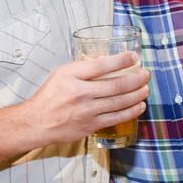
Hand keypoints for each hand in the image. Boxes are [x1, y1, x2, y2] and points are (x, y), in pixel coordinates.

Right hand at [20, 52, 148, 147]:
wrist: (37, 122)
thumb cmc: (49, 96)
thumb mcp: (61, 73)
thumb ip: (83, 67)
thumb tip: (106, 60)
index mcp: (72, 76)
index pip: (101, 65)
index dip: (121, 60)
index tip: (134, 57)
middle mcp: (80, 93)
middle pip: (116, 85)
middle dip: (136, 79)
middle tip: (146, 74)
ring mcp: (87, 111)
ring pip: (119, 102)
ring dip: (136, 94)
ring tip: (145, 88)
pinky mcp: (91, 126)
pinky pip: (116, 118)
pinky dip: (130, 111)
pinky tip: (139, 106)